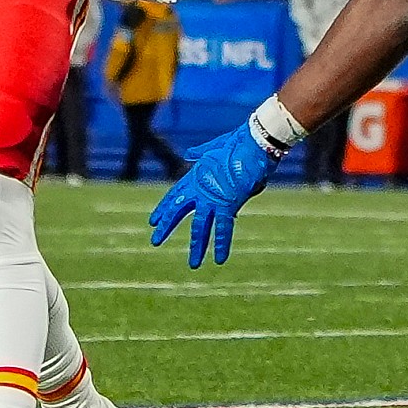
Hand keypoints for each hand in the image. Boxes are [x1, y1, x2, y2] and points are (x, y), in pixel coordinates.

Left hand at [148, 123, 278, 267]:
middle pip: (178, 210)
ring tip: (193, 264)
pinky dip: (222, 244)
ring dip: (197, 246)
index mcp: (195, 176)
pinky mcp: (227, 203)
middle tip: (154, 241)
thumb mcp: (215, 148)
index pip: (174, 196)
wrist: (254, 142)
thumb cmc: (238, 143)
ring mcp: (212, 197)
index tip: (153, 222)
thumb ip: (200, 153)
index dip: (164, 209)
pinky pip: (224, 228)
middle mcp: (200, 188)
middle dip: (167, 226)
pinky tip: (219, 259)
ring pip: (200, 226)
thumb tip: (190, 153)